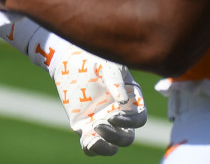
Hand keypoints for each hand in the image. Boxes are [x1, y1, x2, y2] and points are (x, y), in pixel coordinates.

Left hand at [0, 18, 147, 155]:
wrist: (70, 61)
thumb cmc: (94, 59)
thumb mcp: (108, 64)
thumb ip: (116, 80)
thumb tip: (124, 100)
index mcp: (131, 100)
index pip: (139, 119)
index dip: (130, 122)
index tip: (113, 115)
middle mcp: (119, 114)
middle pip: (126, 137)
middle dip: (115, 136)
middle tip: (98, 124)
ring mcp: (103, 122)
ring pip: (112, 146)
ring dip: (105, 147)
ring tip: (92, 138)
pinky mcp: (85, 127)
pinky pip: (92, 146)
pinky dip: (92, 149)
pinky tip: (86, 141)